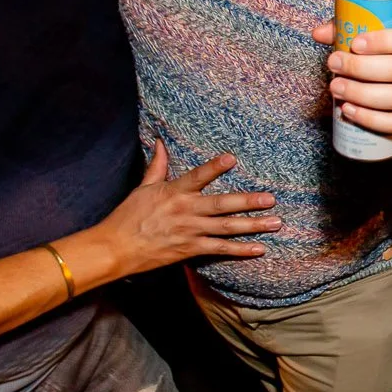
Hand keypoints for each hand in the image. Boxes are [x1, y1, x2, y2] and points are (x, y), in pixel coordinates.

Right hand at [82, 142, 279, 277]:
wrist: (115, 248)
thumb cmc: (128, 216)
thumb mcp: (143, 187)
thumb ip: (157, 165)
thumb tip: (159, 141)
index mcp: (174, 192)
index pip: (198, 176)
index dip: (214, 167)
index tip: (232, 158)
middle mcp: (185, 211)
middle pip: (221, 205)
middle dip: (248, 202)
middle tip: (272, 199)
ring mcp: (190, 231)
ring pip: (227, 228)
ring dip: (253, 226)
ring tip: (276, 223)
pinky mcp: (190, 249)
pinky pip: (220, 249)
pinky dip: (240, 250)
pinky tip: (259, 248)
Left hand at [314, 20, 391, 133]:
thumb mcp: (388, 36)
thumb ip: (355, 29)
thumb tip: (319, 33)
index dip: (383, 41)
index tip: (354, 44)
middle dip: (361, 69)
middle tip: (334, 65)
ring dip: (362, 95)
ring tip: (336, 88)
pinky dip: (372, 119)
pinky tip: (350, 111)